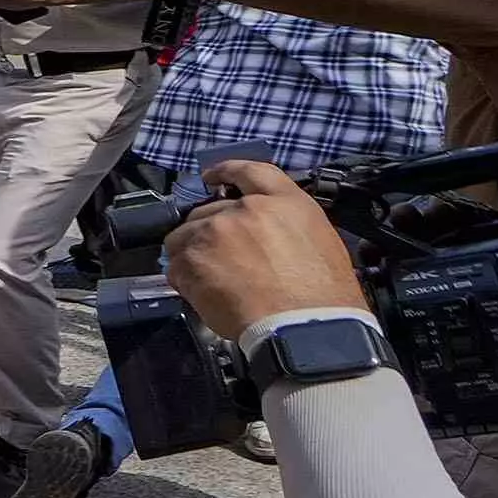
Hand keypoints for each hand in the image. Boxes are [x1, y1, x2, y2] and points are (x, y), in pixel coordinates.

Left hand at [168, 160, 370, 337]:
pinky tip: (205, 293)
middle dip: (209, 232)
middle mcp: (244, 210)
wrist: (304, 326)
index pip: (248, 170)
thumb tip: (263, 228)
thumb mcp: (318, 240)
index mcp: (283, 201)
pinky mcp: (192, 260)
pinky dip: (184, 279)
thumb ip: (284, 223)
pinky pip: (174, 266)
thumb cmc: (322, 294)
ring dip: (192, 254)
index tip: (211, 177)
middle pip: (208, 211)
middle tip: (222, 259)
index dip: (225, 171)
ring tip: (212, 279)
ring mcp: (214, 232)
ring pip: (184, 236)